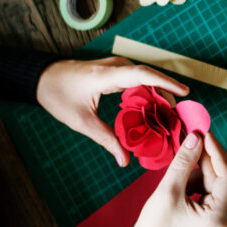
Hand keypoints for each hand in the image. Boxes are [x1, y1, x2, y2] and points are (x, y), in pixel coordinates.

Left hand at [36, 57, 188, 165]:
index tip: (185, 93)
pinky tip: (153, 108)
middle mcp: (116, 66)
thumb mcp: (81, 121)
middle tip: (179, 117)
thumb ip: (106, 139)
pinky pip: (139, 79)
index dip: (165, 83)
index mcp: (107, 76)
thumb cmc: (58, 95)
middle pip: (150, 77)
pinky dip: (149, 92)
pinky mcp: (116, 69)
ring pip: (146, 78)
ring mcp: (117, 65)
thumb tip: (124, 161)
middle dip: (167, 95)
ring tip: (170, 115)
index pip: (143, 75)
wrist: (41, 77)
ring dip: (159, 94)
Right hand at [114, 132, 226, 226]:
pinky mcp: (214, 215)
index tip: (205, 132)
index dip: (216, 150)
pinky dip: (195, 180)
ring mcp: (222, 218)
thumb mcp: (168, 190)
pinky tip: (180, 184)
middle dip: (207, 158)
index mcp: (220, 216)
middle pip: (222, 177)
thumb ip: (184, 162)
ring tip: (177, 172)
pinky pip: (209, 189)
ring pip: (214, 181)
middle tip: (193, 136)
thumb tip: (195, 137)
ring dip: (198, 170)